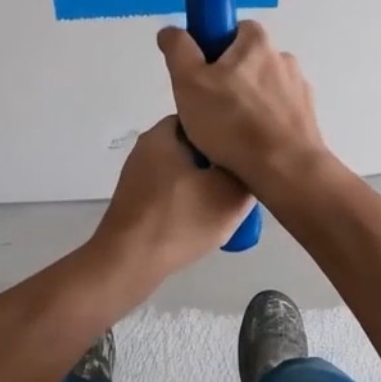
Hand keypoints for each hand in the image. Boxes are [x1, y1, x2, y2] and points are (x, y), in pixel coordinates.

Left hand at [92, 116, 253, 275]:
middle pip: (195, 147)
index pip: (204, 118)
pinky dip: (188, 203)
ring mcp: (137, 176)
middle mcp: (146, 148)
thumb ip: (247, 172)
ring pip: (184, 172)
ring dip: (205, 186)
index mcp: (163, 133)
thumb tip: (250, 163)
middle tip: (242, 182)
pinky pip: (171, 193)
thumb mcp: (230, 194)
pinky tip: (202, 222)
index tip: (247, 153)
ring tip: (226, 205)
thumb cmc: (180, 220)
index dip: (229, 133)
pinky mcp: (135, 201)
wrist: (130, 262)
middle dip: (219, 164)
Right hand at [156, 20, 328, 187]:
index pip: (232, 30)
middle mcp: (284, 58)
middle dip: (228, 82)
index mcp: (257, 41)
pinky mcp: (308, 118)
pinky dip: (264, 125)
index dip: (212, 50)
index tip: (200, 77)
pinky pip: (277, 115)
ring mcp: (299, 89)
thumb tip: (171, 31)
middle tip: (206, 110)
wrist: (285, 169)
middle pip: (247, 62)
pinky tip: (250, 147)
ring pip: (262, 91)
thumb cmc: (232, 122)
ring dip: (247, 105)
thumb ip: (178, 50)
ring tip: (228, 136)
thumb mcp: (189, 82)